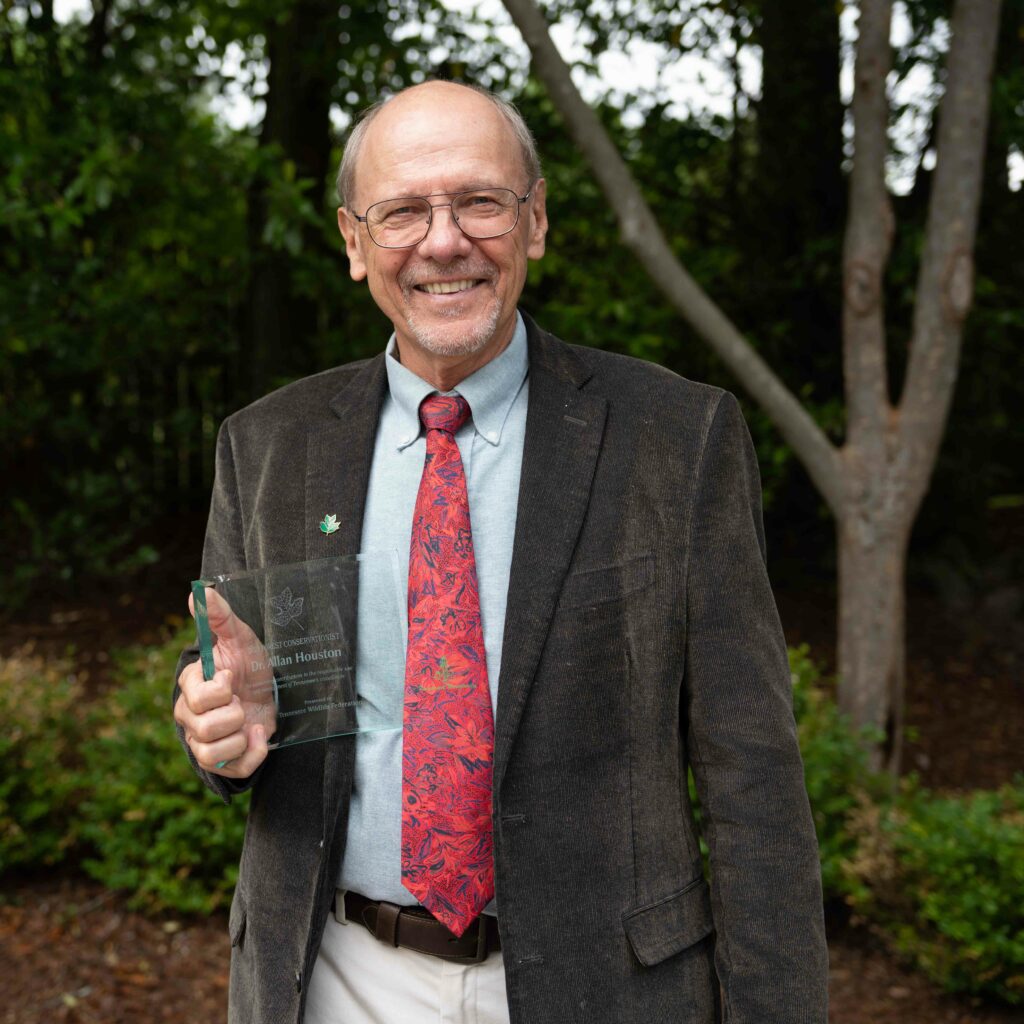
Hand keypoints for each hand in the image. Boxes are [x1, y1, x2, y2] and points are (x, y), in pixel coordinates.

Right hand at [174, 588, 275, 778]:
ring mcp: (203, 741)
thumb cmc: (250, 665)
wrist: (272, 692)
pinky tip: (257, 736)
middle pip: (205, 729)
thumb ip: (220, 617)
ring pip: (212, 754)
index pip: (198, 698)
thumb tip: (200, 591)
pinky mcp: (221, 762)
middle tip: (241, 701)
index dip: (222, 691)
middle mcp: (190, 716)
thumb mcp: (241, 638)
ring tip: (248, 721)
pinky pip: (233, 769)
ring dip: (240, 737)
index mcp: (191, 687)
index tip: (233, 678)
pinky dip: (252, 754)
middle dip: (234, 714)